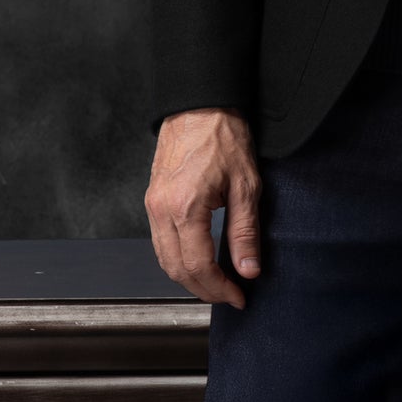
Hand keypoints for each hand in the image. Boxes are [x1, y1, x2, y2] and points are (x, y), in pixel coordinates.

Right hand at [144, 108, 262, 308]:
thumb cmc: (224, 136)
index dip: (220, 288)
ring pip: (164, 259)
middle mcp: (161, 210)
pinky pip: (160, 241)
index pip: (198, 266)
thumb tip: (249, 269)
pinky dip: (178, 258)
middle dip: (203, 290)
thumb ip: (246, 231)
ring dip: (188, 278)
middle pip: (176, 270)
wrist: (200, 105)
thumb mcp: (246, 184)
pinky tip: (198, 259)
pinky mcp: (153, 199)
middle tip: (229, 296)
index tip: (239, 296)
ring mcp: (153, 205)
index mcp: (185, 208)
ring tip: (216, 283)